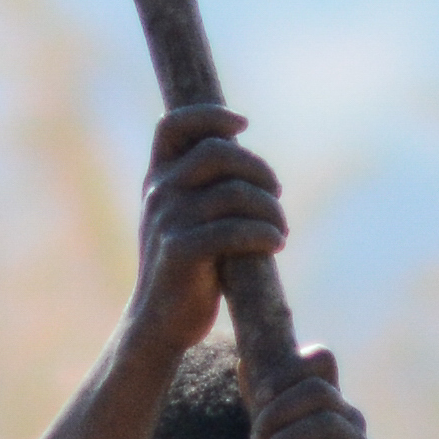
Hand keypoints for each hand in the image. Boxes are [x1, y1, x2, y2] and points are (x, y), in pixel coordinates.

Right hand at [138, 106, 284, 339]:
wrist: (160, 323)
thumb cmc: (187, 269)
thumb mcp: (187, 220)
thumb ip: (205, 188)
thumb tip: (249, 162)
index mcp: (158, 179)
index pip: (173, 125)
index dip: (210, 116)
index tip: (243, 125)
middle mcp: (159, 193)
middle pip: (218, 152)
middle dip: (258, 169)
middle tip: (275, 194)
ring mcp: (167, 221)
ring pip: (234, 193)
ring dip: (270, 209)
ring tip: (280, 229)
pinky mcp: (180, 252)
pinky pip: (234, 230)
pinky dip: (264, 234)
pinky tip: (275, 244)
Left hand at [243, 347, 387, 438]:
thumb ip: (263, 412)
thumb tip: (243, 364)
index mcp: (329, 407)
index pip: (319, 362)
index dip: (287, 371)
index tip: (259, 397)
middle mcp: (348, 420)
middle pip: (318, 390)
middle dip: (278, 409)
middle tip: (254, 436)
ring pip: (327, 423)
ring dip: (286, 438)